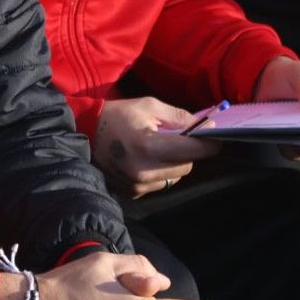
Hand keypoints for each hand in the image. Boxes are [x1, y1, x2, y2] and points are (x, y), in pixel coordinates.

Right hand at [93, 97, 221, 197]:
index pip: (192, 150)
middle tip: (179, 138)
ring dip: (174, 164)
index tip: (216, 138)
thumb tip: (204, 125)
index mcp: (149, 146)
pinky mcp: (133, 193)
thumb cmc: (117, 115)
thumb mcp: (148, 106)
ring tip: (158, 149)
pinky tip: (145, 159)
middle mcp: (144, 171)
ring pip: (175, 177)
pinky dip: (160, 172)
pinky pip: (160, 183)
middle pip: (186, 166)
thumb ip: (178, 117)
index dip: (208, 144)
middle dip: (188, 152)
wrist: (83, 133)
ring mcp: (137, 185)